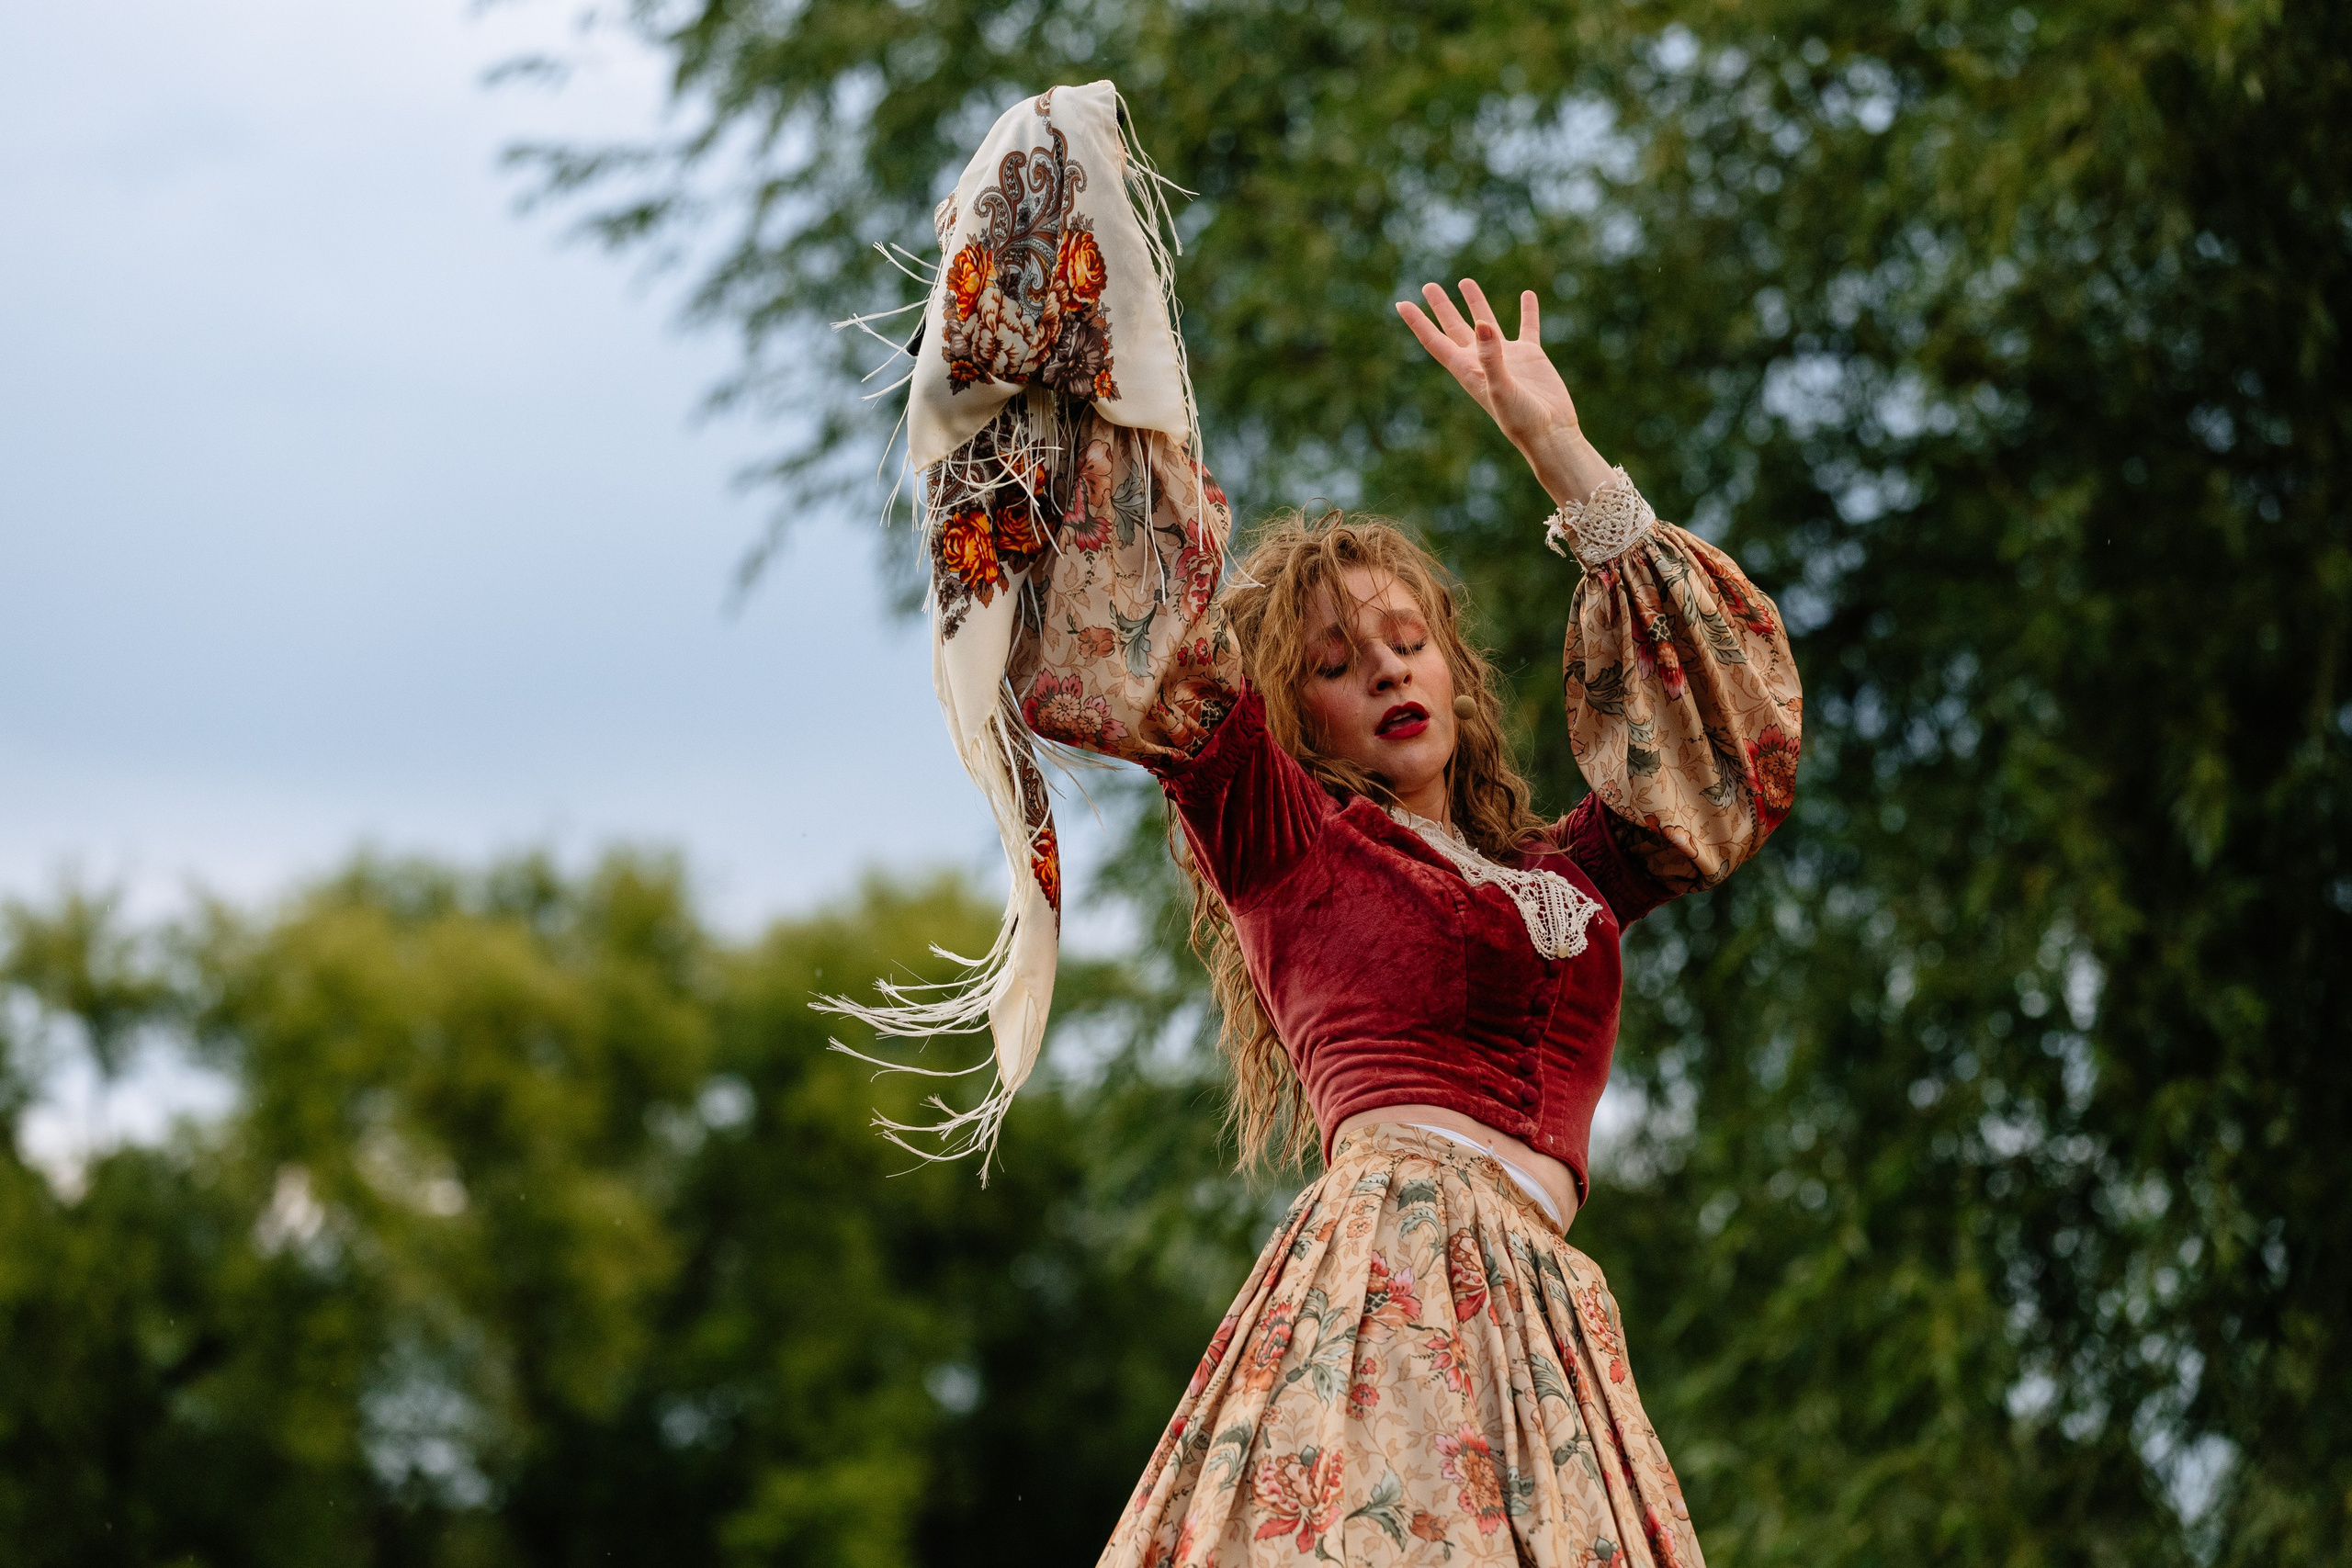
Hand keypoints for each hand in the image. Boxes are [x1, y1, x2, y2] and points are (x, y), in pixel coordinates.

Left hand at [1396, 280, 1611, 504]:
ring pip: (1487, 323)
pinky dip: (1528, 310)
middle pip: (1455, 328)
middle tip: (1428, 285)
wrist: (1550, 434)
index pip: (1436, 341)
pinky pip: (1527, 327)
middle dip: (1441, 307)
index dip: (1417, 323)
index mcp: (1467, 370)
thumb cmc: (1521, 419)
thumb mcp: (1501, 387)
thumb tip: (1482, 324)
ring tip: (1465, 281)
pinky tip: (1527, 294)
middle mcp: (1482, 361)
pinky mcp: (1531, 356)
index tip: (1401, 303)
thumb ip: (1491, 355)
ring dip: (1476, 303)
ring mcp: (1507, 357)